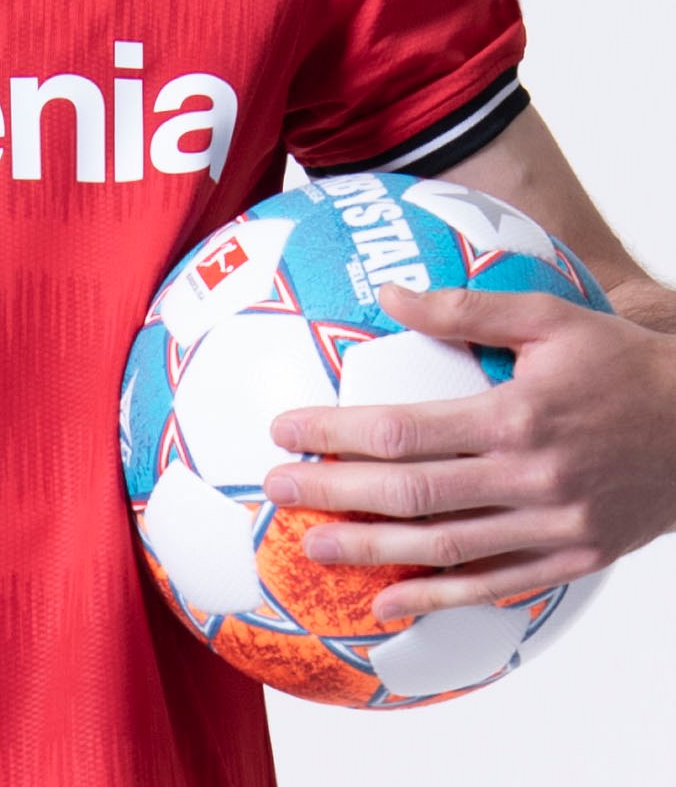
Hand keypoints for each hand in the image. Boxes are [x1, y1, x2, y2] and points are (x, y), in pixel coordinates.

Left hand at [261, 282, 675, 621]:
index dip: (337, 432)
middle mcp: (530, 479)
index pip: (404, 430)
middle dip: (335, 495)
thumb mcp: (549, 315)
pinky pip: (497, 588)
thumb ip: (464, 310)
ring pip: (448, 551)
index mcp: (515, 416)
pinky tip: (391, 604)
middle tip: (276, 493)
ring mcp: (553, 528)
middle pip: (412, 495)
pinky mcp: (573, 559)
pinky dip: (440, 600)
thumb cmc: (622, 361)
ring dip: (374, 554)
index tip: (285, 429)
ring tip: (314, 549)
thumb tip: (386, 293)